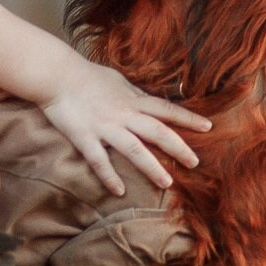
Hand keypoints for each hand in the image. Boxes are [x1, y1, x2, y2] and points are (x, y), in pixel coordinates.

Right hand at [39, 58, 208, 197]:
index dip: (188, 118)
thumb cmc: (86, 75)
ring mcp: (105, 127)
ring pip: (134, 149)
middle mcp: (123, 114)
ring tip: (166, 183)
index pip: (166, 109)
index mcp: (132, 99)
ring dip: (152, 167)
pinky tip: (119, 191)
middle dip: (178, 148)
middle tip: (196, 163)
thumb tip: (148, 99)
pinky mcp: (85, 137)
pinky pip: (99, 160)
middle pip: (157, 132)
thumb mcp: (117, 80)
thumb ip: (133, 93)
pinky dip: (109, 176)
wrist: (56, 74)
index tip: (208, 127)